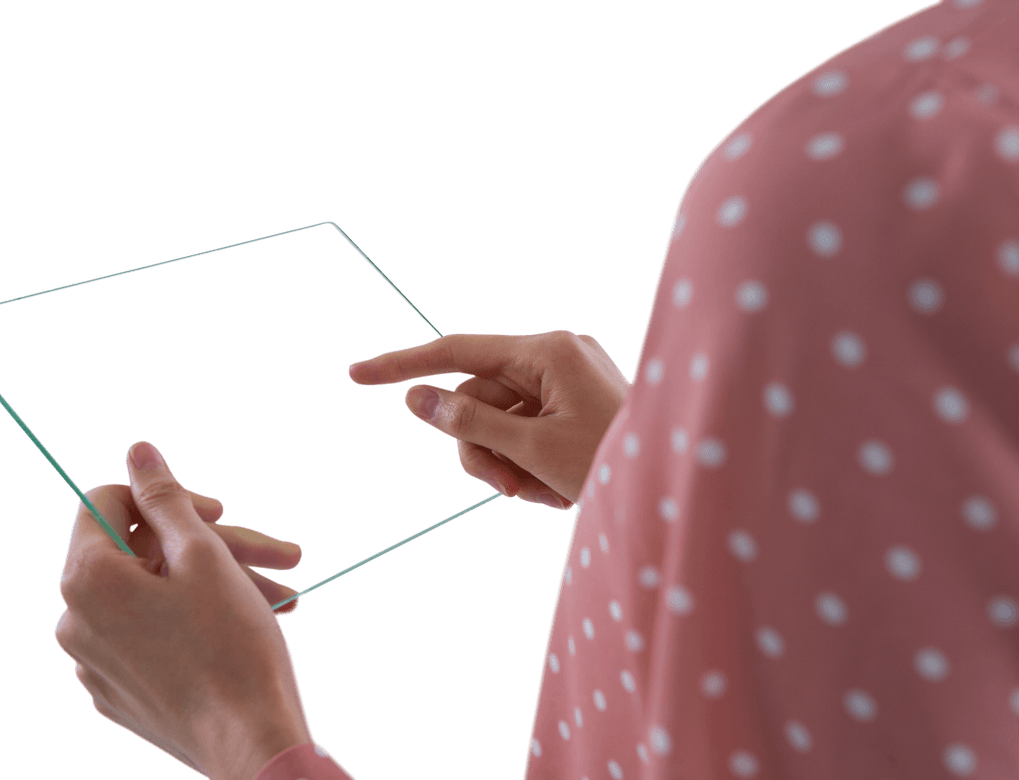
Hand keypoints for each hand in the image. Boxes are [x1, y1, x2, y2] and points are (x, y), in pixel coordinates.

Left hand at [54, 441, 314, 779]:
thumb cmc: (233, 648)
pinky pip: (154, 638)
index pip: (108, 503)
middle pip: (143, 554)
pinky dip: (199, 622)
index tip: (216, 512)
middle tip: (276, 554)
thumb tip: (138, 451)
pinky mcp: (121, 694)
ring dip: (220, 586)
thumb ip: (166, 497)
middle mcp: (77, 622)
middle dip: (214, 547)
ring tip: (284, 597)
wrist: (252, 745)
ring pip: (157, 598)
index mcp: (87, 580)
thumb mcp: (203, 555)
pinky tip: (254, 624)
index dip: (167, 496)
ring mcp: (97, 664)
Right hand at [349, 329, 629, 508]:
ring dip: (507, 463)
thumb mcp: (534, 449)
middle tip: (506, 489)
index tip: (355, 375)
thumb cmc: (616, 464)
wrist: (681, 488)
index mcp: (548, 352)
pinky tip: (557, 491)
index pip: (457, 352)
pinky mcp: (575, 403)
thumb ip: (469, 422)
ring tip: (541, 495)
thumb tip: (417, 397)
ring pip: (499, 420)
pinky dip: (529, 462)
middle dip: (483, 448)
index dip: (402, 366)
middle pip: (478, 398)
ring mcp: (568, 379)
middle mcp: (556, 356)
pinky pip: (526, 429)